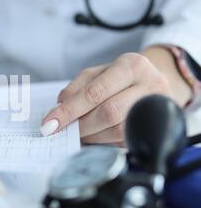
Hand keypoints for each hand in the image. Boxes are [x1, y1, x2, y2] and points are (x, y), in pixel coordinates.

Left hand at [40, 52, 188, 145]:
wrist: (155, 84)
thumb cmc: (122, 79)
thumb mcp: (99, 73)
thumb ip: (77, 88)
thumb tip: (60, 107)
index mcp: (132, 66)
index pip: (95, 92)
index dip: (70, 110)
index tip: (50, 123)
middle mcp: (150, 85)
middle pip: (108, 113)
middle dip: (80, 125)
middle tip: (62, 131)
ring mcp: (158, 109)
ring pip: (117, 130)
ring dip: (91, 135)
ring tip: (78, 133)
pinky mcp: (158, 129)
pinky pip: (124, 140)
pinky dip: (103, 141)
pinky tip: (94, 137)